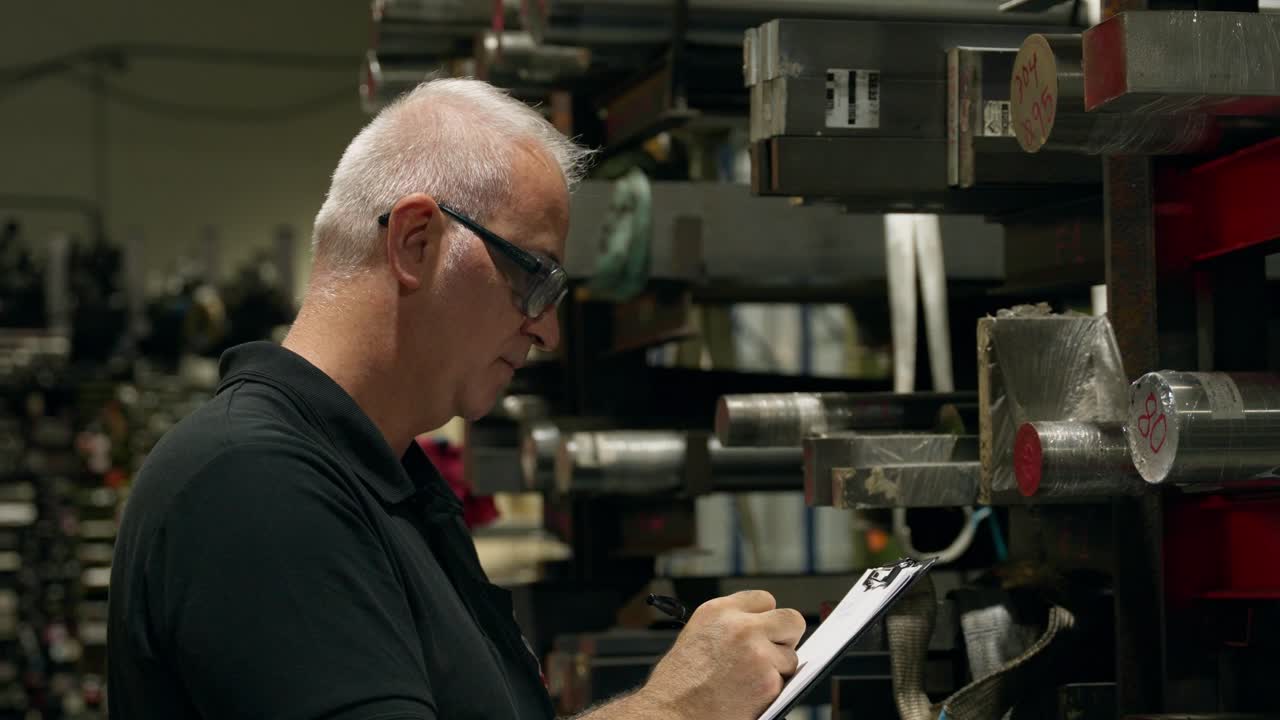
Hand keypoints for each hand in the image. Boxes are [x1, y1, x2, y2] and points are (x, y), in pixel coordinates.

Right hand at [637, 590, 806, 719]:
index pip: (765, 600)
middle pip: (791, 620)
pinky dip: (772, 692)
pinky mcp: (767, 681)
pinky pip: (785, 682)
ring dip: (778, 670)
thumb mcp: (697, 635)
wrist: (671, 713)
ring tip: (749, 681)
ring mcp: (756, 653)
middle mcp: (740, 627)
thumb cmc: (678, 683)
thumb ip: (729, 625)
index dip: (767, 618)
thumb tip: (760, 628)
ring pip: (791, 656)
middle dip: (786, 637)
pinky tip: (748, 694)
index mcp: (718, 611)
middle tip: (774, 653)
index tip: (765, 630)